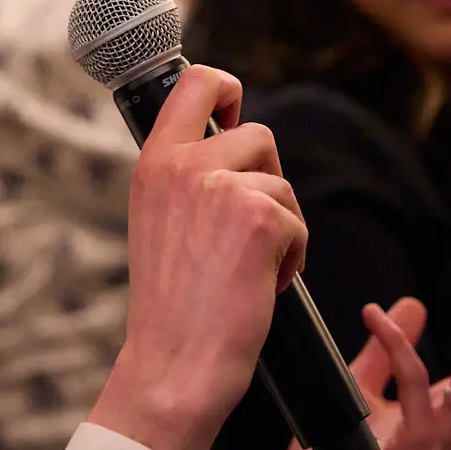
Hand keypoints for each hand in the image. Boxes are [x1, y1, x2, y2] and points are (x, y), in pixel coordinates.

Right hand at [89, 66, 306, 449]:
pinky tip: (262, 285)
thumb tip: (235, 141)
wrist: (174, 366)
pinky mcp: (260, 216)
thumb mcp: (160, 221)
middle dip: (268, 180)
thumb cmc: (173, 305)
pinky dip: (293, 256)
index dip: (225, 86)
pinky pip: (297, 220)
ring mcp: (220, 187)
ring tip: (248, 268)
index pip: (194, 83)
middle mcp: (182, 166)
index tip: (233, 110)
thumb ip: (188, 178)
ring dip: (281, 224)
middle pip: (257, 133)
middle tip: (248, 232)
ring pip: (281, 181)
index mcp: (153, 163)